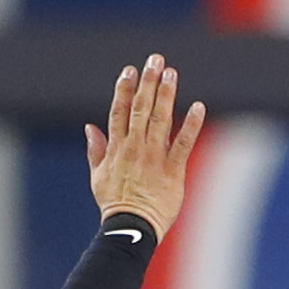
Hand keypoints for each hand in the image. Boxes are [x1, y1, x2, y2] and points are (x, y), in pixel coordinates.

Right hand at [86, 55, 207, 237]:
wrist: (131, 228)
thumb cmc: (115, 204)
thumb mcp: (98, 176)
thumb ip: (96, 150)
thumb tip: (90, 127)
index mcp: (117, 148)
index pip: (119, 111)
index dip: (124, 89)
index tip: (129, 70)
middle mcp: (135, 147)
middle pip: (140, 108)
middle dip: (147, 82)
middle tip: (155, 60)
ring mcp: (154, 157)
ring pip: (160, 119)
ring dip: (166, 95)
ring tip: (171, 73)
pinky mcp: (173, 170)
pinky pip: (183, 143)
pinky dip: (191, 124)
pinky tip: (198, 106)